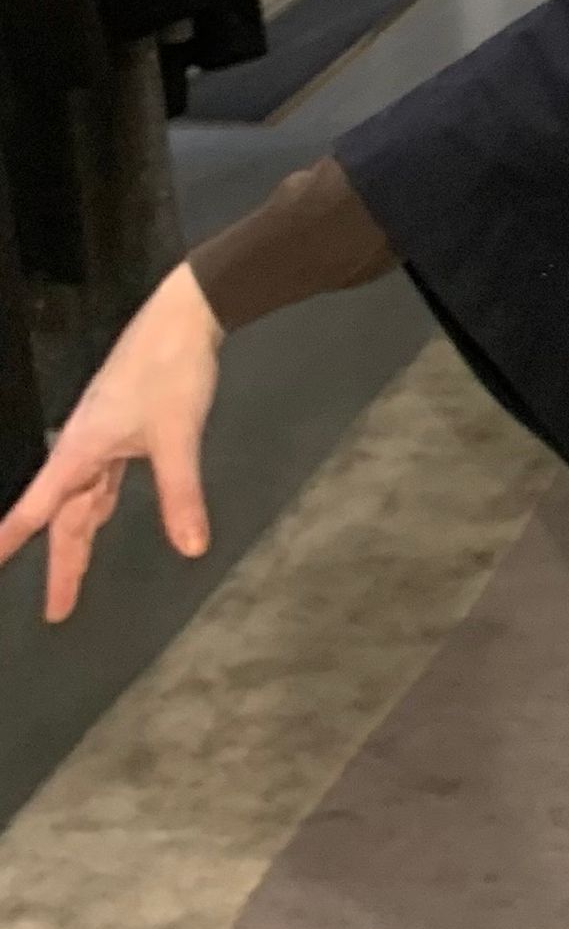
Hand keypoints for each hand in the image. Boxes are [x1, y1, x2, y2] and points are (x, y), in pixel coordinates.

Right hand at [0, 262, 222, 622]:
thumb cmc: (171, 371)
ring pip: (84, 500)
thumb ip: (180, 494)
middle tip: (57, 611)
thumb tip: (191, 549)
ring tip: (73, 579)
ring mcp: (103, 437)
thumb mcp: (176, 437)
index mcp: (80, 450)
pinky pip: (102, 479)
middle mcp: (83, 447)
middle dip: (61, 563)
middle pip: (64, 516)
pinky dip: (99, 505)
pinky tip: (103, 516)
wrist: (186, 317)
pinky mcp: (125, 427)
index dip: (12, 540)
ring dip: (78, 539)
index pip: (37, 509)